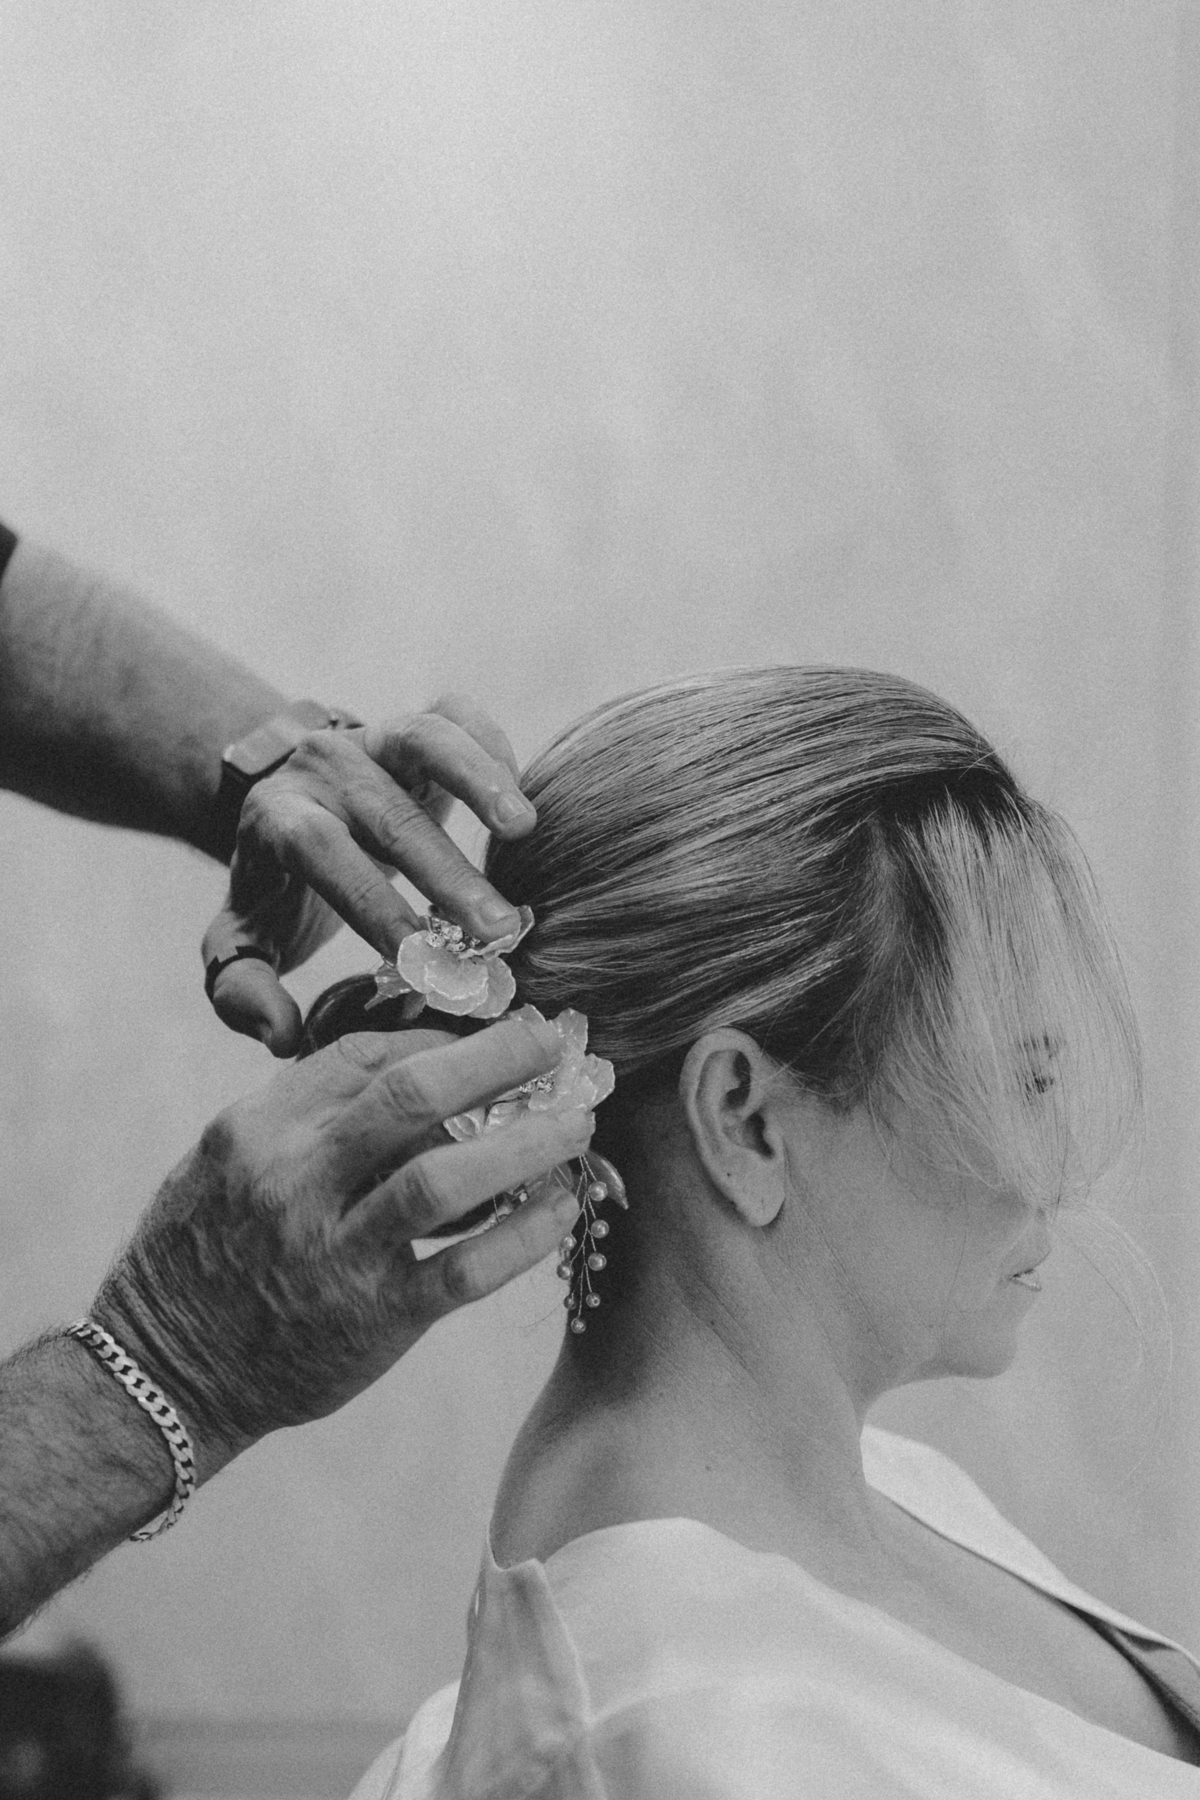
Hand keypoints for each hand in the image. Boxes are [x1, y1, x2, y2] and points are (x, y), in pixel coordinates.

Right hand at [90, 1011, 590, 1479]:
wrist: (164, 1372)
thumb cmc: (206, 1252)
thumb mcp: (229, 1160)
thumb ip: (306, 1111)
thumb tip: (413, 1061)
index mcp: (257, 1128)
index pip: (365, 1054)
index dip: (444, 1036)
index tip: (497, 1032)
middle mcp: (293, 1181)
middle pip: (413, 1094)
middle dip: (499, 1059)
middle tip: (558, 1043)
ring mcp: (334, 1252)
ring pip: (448, 1178)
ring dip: (527, 1142)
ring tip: (578, 1121)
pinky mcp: (372, 1319)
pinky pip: (465, 1269)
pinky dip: (525, 1234)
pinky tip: (562, 1207)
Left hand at [202, 694, 536, 1054]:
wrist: (282, 802)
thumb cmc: (275, 892)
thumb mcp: (240, 944)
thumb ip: (244, 993)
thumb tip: (284, 1037)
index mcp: (276, 821)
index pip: (324, 854)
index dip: (374, 904)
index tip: (424, 960)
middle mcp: (322, 771)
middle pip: (386, 811)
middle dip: (446, 872)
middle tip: (499, 931)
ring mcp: (370, 737)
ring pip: (424, 738)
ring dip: (478, 780)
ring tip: (525, 829)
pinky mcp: (412, 723)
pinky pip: (455, 714)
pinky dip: (491, 747)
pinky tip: (522, 802)